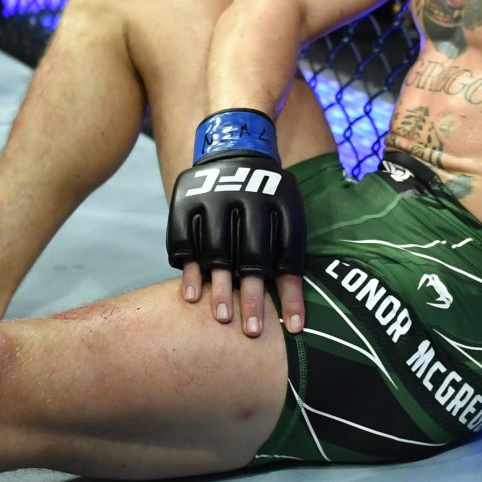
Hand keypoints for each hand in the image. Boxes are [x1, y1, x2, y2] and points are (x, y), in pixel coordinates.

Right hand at [167, 110, 306, 337]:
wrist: (234, 149)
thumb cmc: (268, 200)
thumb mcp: (288, 214)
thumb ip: (290, 257)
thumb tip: (297, 319)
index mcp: (281, 201)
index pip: (289, 253)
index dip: (292, 292)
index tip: (294, 328)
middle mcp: (248, 197)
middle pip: (252, 256)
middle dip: (253, 296)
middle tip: (252, 331)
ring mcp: (213, 198)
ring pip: (217, 251)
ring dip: (220, 288)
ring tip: (223, 319)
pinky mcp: (184, 201)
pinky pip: (184, 241)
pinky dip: (189, 270)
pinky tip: (192, 297)